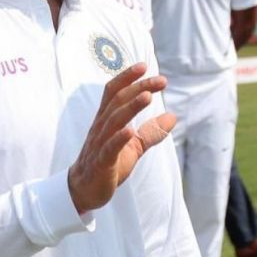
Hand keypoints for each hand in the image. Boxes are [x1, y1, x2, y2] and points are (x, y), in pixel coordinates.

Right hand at [68, 63, 175, 213]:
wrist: (83, 191)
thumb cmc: (107, 164)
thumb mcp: (133, 146)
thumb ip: (151, 132)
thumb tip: (173, 117)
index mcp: (106, 120)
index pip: (114, 92)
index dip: (127, 77)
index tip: (144, 66)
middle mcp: (100, 127)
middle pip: (117, 101)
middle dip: (138, 88)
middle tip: (160, 80)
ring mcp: (99, 144)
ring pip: (113, 121)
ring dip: (130, 107)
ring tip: (147, 97)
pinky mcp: (100, 163)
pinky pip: (108, 148)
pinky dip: (119, 139)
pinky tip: (130, 132)